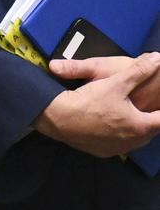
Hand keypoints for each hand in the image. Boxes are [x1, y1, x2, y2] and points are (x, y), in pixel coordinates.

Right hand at [33, 52, 159, 156]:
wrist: (60, 119)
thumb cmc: (91, 101)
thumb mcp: (116, 82)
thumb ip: (139, 71)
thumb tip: (156, 58)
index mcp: (140, 126)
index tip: (158, 104)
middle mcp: (132, 143)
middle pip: (149, 132)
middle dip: (151, 119)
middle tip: (151, 108)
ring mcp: (117, 149)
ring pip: (134, 140)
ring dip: (136, 128)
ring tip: (133, 116)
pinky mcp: (102, 152)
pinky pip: (118, 144)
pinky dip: (120, 135)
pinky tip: (112, 125)